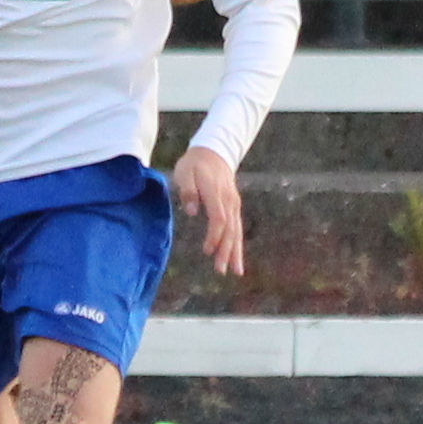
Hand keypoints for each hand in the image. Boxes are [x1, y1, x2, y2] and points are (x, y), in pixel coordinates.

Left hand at [172, 144, 246, 276]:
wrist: (214, 152)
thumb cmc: (195, 164)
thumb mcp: (185, 172)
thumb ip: (188, 191)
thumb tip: (192, 212)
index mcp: (215, 192)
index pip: (218, 217)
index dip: (214, 236)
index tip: (207, 251)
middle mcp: (228, 200)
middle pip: (230, 229)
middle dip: (226, 251)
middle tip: (222, 270)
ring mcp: (234, 204)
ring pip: (237, 231)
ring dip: (235, 252)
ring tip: (235, 271)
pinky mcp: (234, 207)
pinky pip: (237, 228)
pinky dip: (237, 245)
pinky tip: (236, 258)